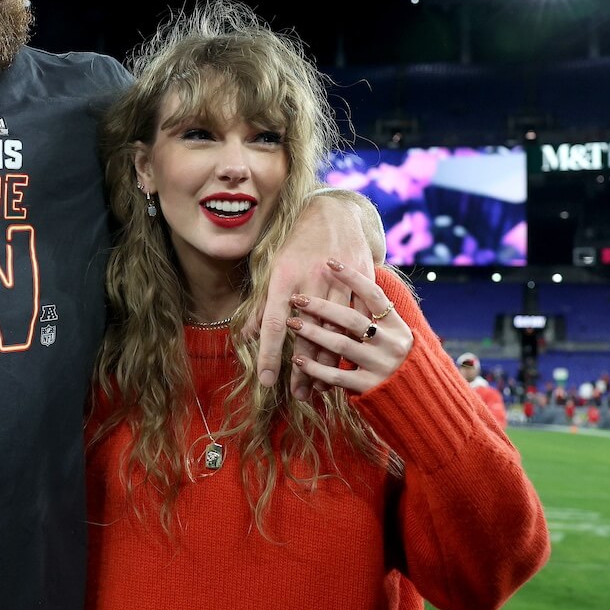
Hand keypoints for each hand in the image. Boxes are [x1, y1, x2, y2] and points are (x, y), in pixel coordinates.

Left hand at [245, 192, 377, 398]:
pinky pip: (359, 320)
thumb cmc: (296, 244)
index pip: (274, 325)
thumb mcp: (273, 269)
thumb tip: (247, 336)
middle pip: (307, 335)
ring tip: (319, 388)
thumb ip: (262, 305)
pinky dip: (353, 343)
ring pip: (336, 332)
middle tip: (298, 396)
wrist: (334, 213)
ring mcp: (339, 282)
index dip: (270, 355)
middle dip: (302, 369)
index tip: (267, 382)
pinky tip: (345, 364)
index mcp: (284, 279)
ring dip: (328, 363)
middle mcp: (311, 281)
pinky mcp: (361, 282)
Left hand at [285, 259, 410, 393]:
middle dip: (321, 307)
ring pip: (341, 345)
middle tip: (297, 298)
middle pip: (351, 319)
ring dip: (313, 333)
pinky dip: (315, 367)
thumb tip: (345, 287)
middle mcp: (391, 343)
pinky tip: (298, 359)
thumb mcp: (393, 335)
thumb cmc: (396, 360)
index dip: (352, 277)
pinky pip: (337, 376)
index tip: (329, 261)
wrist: (420, 399)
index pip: (373, 294)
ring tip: (291, 324)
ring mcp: (381, 365)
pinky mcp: (370, 387)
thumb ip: (373, 316)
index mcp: (397, 326)